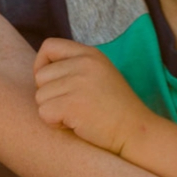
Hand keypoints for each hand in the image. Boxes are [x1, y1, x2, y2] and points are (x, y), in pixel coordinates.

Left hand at [34, 38, 154, 156]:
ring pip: (40, 97)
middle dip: (49, 94)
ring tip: (77, 115)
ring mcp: (78, 83)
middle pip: (40, 75)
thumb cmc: (116, 108)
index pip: (49, 46)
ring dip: (53, 111)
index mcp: (90, 54)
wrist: (136, 130)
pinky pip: (44, 113)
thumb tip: (41, 71)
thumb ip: (75, 67)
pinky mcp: (72, 104)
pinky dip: (56, 123)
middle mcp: (83, 64)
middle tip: (71, 105)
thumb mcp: (100, 74)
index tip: (51, 83)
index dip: (42, 65)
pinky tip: (75, 125)